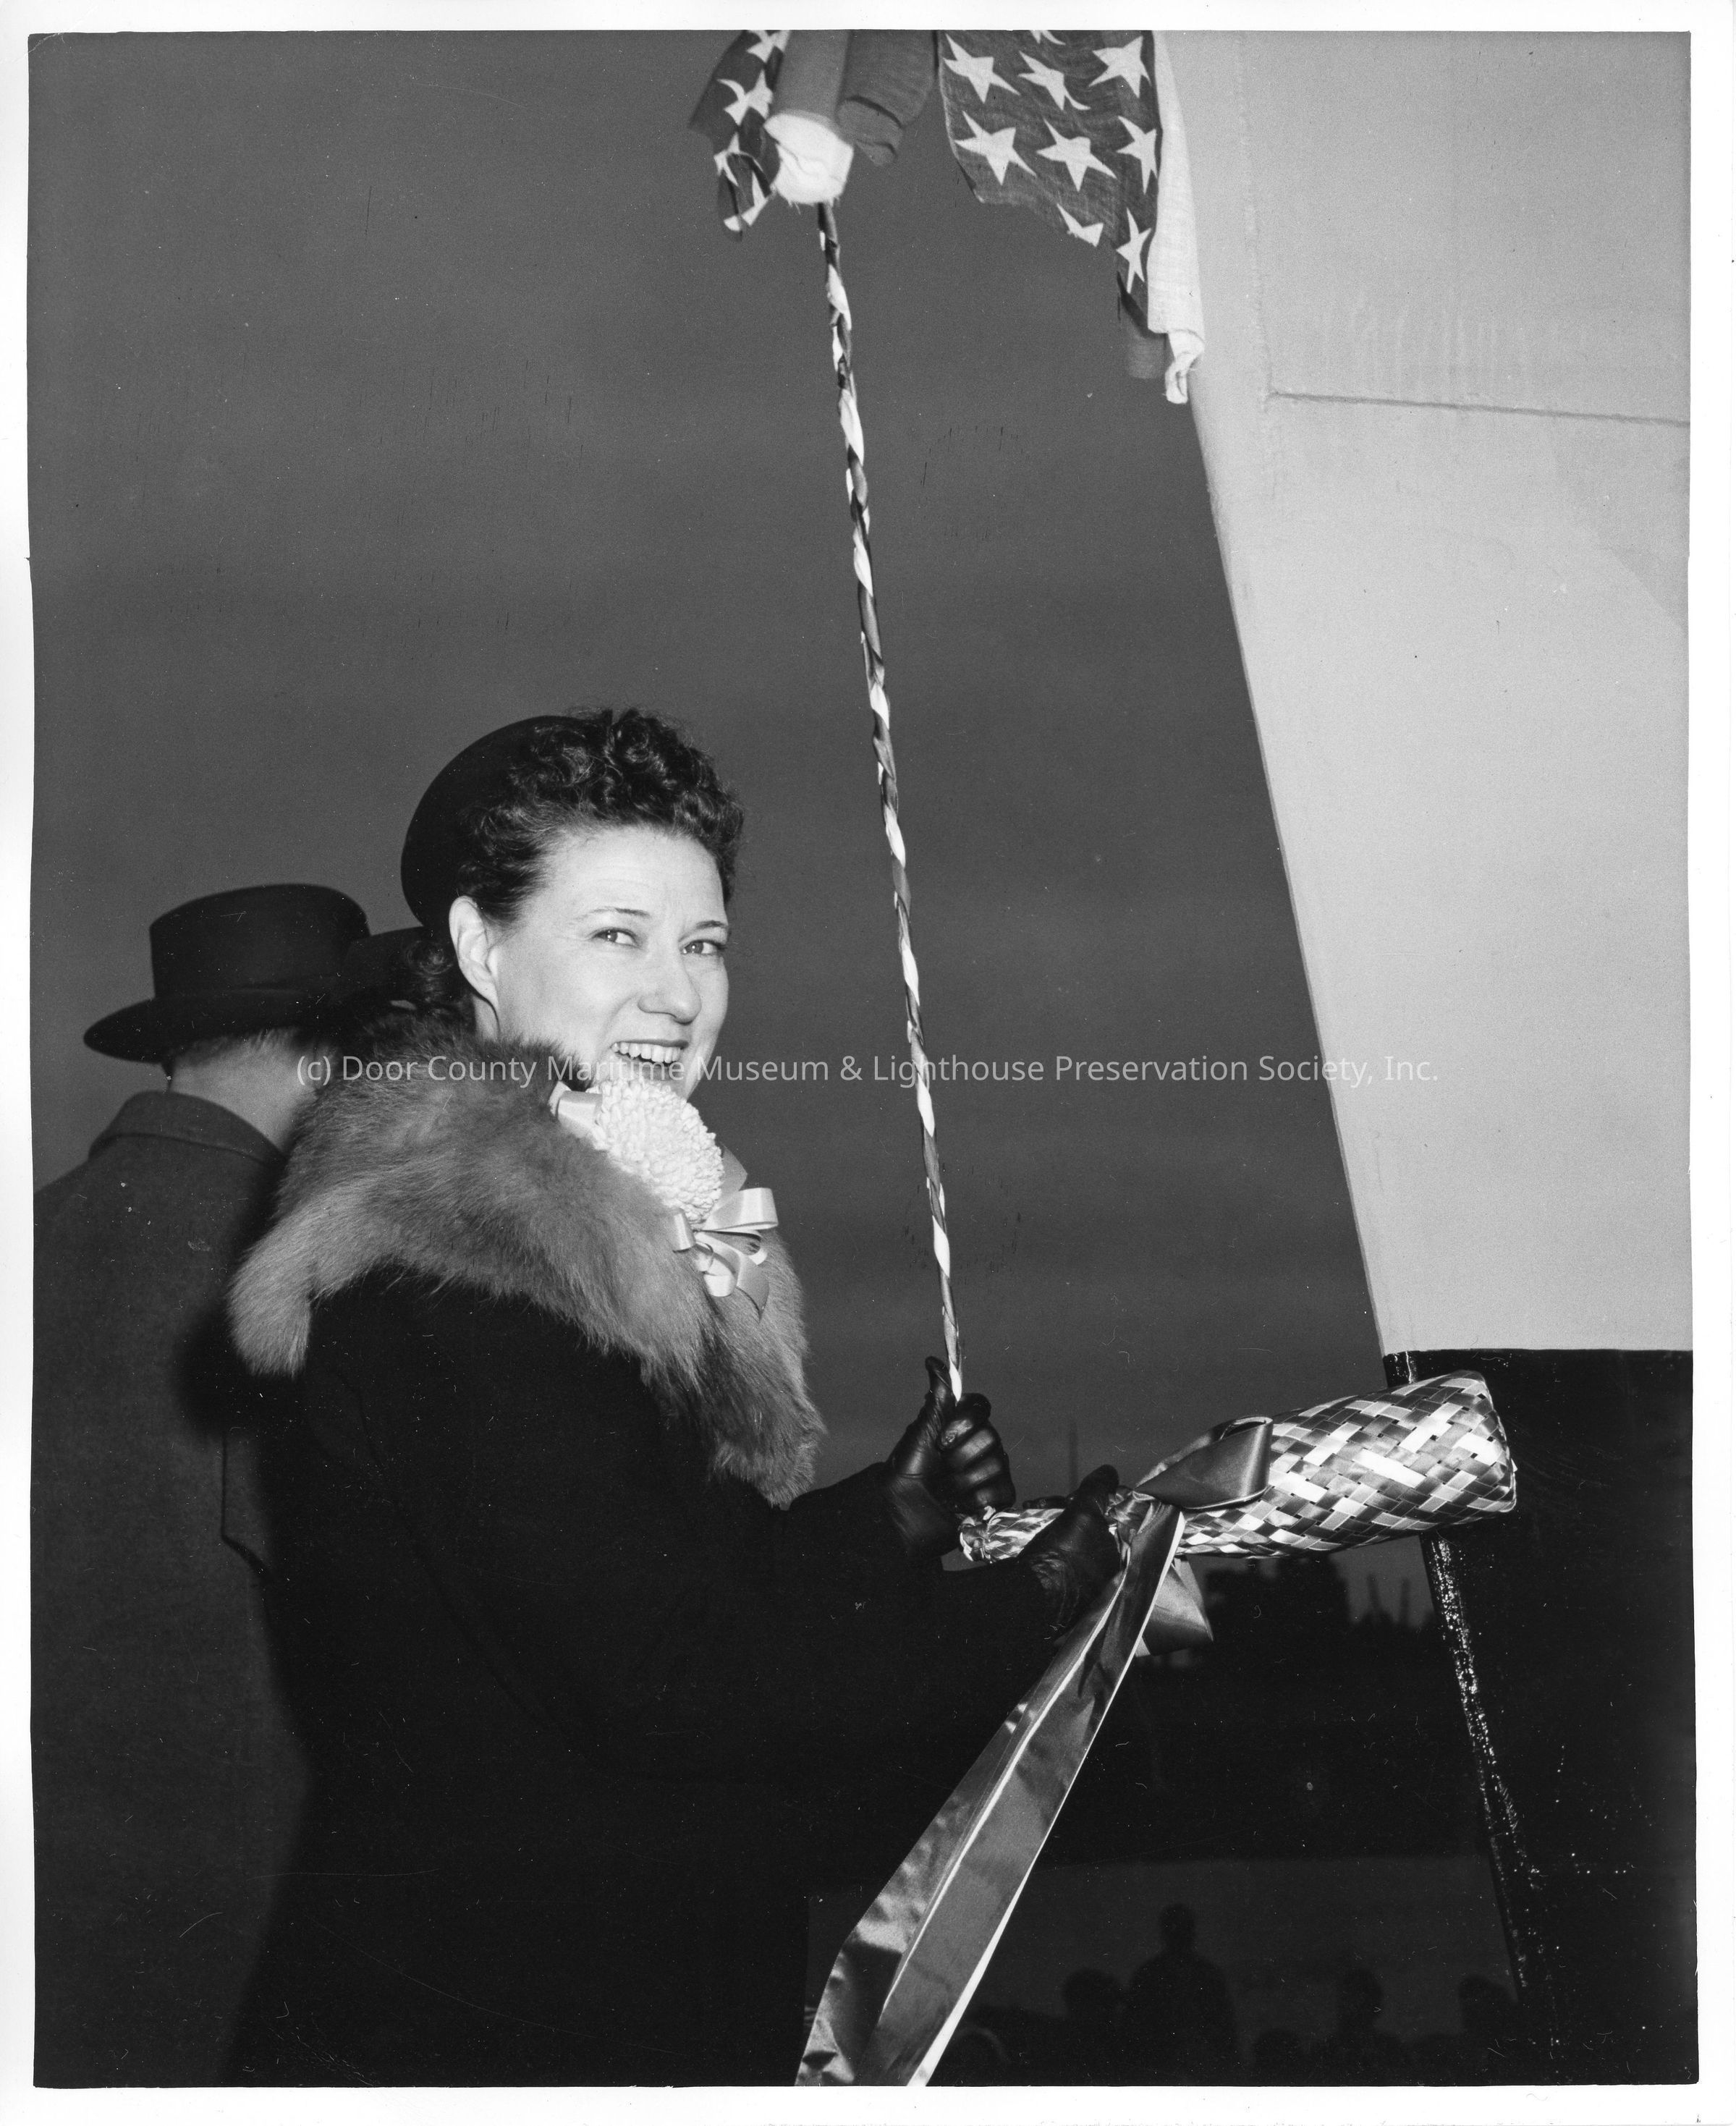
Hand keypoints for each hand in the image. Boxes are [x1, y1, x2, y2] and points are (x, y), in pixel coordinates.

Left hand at [881, 1358, 1015, 1559]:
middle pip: (991, 1437)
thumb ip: (937, 1398)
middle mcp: (980, 1447)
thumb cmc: (906, 1474)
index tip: (942, 1439)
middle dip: (960, 1455)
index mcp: (962, 1427)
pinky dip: (977, 1499)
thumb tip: (933, 1360)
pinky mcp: (996, 1500)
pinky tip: (961, 1505)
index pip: (981, 1408)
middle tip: (942, 1467)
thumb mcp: (921, 1432)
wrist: (903, 1515)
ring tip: (947, 1490)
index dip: (964, 1423)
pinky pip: (1002, 1490)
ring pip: (996, 1464)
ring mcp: (990, 1473)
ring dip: (964, 1480)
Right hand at [1020, 1465, 1122, 1633]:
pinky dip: (1043, 1541)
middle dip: (1064, 1510)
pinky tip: (1027, 1532)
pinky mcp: (1060, 1591)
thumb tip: (1110, 1471)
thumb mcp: (1084, 1514)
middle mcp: (1104, 1572)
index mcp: (1117, 1555)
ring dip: (1049, 1521)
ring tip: (1029, 1512)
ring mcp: (1082, 1583)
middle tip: (1042, 1504)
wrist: (1031, 1595)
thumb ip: (1099, 1490)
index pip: (1108, 1518)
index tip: (1070, 1497)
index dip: (1089, 1501)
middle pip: (1086, 1527)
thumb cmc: (1064, 1553)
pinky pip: (1055, 1556)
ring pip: (1069, 1540)